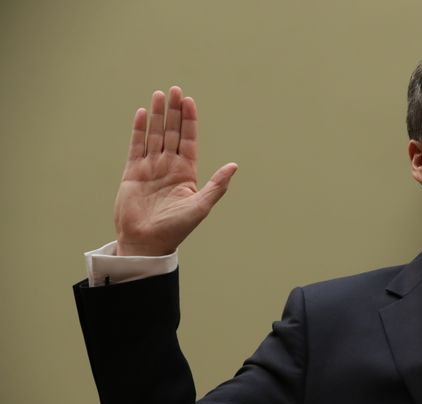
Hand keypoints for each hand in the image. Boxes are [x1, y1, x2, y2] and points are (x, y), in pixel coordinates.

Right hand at [114, 86, 237, 255]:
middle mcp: (169, 166)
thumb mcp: (200, 206)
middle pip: (172, 132)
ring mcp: (151, 167)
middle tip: (175, 89)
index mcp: (186, 172)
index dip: (189, 120)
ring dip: (158, 115)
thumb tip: (234, 165)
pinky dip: (140, 130)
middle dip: (174, 111)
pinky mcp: (133, 172)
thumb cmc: (176, 229)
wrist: (146, 242)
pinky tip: (143, 114)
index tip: (189, 100)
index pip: (189, 139)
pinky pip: (136, 146)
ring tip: (159, 94)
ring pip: (155, 135)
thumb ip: (217, 185)